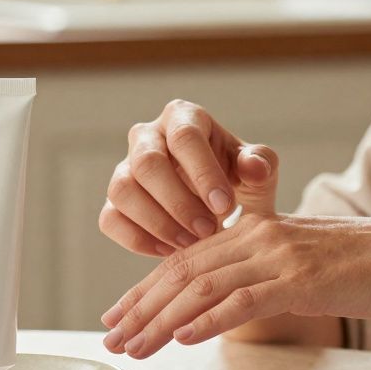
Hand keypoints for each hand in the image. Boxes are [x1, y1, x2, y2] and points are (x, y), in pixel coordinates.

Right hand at [99, 99, 279, 257]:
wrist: (220, 208)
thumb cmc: (237, 180)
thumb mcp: (257, 172)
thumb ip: (261, 165)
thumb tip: (253, 168)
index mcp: (183, 118)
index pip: (185, 137)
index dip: (203, 173)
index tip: (224, 206)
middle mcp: (147, 137)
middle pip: (147, 163)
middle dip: (178, 202)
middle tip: (207, 230)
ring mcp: (124, 168)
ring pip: (122, 191)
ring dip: (157, 222)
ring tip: (190, 243)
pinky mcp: (114, 202)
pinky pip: (110, 219)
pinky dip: (138, 240)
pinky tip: (170, 251)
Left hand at [100, 213, 370, 358]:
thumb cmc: (368, 265)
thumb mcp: (304, 261)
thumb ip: (264, 271)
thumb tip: (227, 299)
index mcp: (256, 230)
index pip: (186, 258)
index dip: (146, 287)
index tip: (120, 313)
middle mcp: (259, 236)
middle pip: (183, 271)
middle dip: (142, 306)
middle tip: (113, 335)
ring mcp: (279, 255)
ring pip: (204, 287)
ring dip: (163, 319)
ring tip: (136, 345)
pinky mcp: (302, 279)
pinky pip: (245, 300)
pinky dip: (209, 319)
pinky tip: (184, 336)